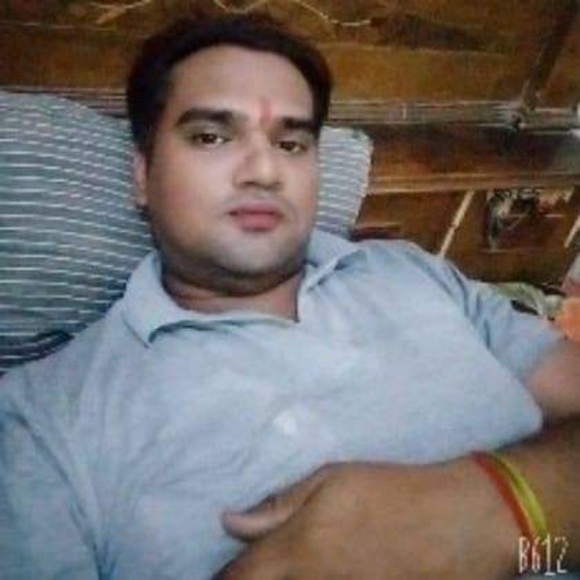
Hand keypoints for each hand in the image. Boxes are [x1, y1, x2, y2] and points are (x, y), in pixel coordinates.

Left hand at [216, 460, 519, 578]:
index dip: (224, 578)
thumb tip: (229, 521)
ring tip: (290, 565)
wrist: (458, 522)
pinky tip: (320, 572)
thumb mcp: (331, 481)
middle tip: (252, 567)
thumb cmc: (390, 491)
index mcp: (299, 548)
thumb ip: (279, 505)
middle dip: (251, 579)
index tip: (219, 573)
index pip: (241, 576)